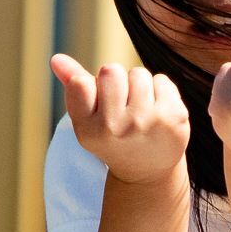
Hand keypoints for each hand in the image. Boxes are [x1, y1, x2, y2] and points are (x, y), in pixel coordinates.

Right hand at [50, 54, 190, 183]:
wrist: (149, 172)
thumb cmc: (112, 138)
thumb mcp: (87, 120)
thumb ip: (73, 87)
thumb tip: (56, 58)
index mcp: (89, 131)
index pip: (80, 82)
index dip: (92, 88)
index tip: (100, 108)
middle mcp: (117, 128)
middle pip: (110, 70)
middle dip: (117, 82)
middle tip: (123, 107)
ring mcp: (147, 122)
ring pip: (138, 73)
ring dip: (139, 86)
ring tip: (141, 110)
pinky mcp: (174, 117)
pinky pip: (162, 80)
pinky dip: (160, 91)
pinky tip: (158, 113)